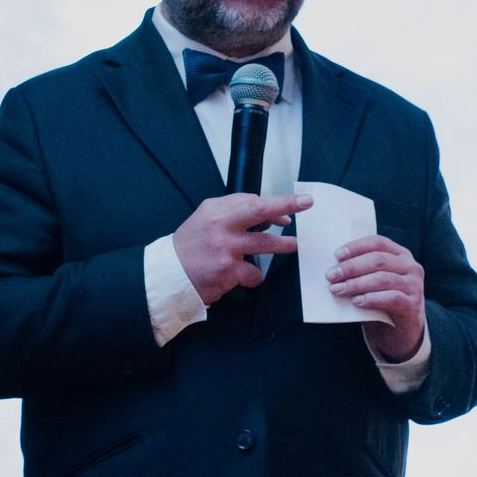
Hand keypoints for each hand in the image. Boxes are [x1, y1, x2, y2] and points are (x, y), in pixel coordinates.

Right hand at [173, 193, 312, 305]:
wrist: (169, 274)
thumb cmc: (192, 247)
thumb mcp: (207, 220)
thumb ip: (236, 215)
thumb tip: (274, 218)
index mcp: (215, 210)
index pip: (251, 200)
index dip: (276, 204)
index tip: (295, 204)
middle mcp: (220, 226)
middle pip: (259, 210)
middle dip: (286, 204)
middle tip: (306, 203)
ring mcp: (225, 249)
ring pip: (266, 244)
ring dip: (284, 245)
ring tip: (293, 245)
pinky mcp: (228, 272)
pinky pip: (254, 273)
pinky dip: (254, 276)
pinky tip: (243, 276)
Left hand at [326, 235, 425, 361]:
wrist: (400, 335)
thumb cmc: (382, 305)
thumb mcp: (372, 285)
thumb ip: (361, 273)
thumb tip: (334, 269)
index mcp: (401, 256)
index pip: (378, 243)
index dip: (357, 247)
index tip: (337, 256)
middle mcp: (411, 268)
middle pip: (379, 260)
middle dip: (352, 267)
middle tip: (332, 276)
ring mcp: (414, 287)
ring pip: (383, 279)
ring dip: (357, 284)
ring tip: (338, 290)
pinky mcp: (413, 306)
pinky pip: (391, 298)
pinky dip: (371, 299)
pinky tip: (356, 302)